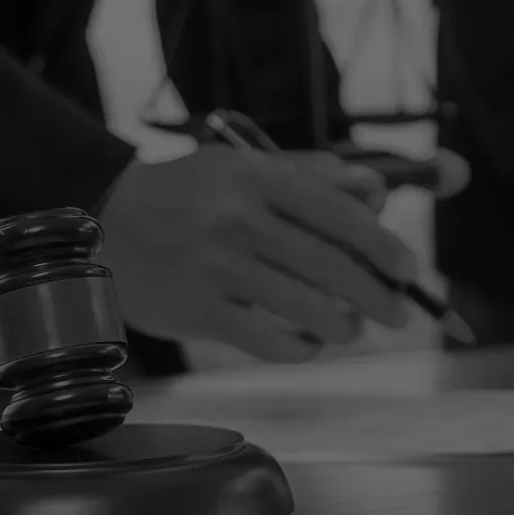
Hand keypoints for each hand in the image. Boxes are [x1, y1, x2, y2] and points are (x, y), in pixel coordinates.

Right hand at [96, 145, 415, 362]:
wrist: (105, 225)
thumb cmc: (190, 194)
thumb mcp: (246, 166)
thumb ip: (314, 174)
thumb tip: (379, 195)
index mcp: (258, 178)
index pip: (341, 213)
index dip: (384, 245)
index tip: (408, 269)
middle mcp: (240, 221)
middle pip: (333, 267)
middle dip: (378, 297)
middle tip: (397, 312)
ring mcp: (219, 270)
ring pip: (310, 310)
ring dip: (344, 327)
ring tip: (351, 329)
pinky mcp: (201, 314)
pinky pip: (272, 343)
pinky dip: (302, 348)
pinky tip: (308, 342)